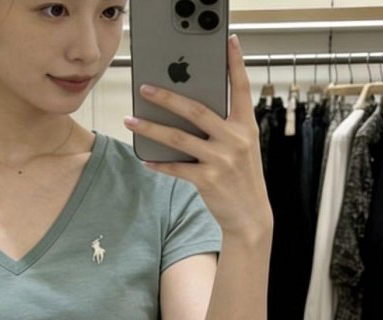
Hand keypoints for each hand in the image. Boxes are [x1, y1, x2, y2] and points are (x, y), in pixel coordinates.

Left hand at [123, 34, 272, 239]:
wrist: (250, 215)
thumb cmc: (241, 178)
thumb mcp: (242, 149)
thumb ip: (223, 130)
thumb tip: (188, 115)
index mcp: (246, 126)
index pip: (242, 88)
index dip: (235, 63)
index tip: (228, 42)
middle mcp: (235, 139)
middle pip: (196, 110)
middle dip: (168, 97)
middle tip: (145, 88)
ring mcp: (221, 159)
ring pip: (179, 138)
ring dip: (151, 128)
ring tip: (131, 120)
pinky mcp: (208, 179)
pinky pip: (176, 167)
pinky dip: (159, 163)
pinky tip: (145, 158)